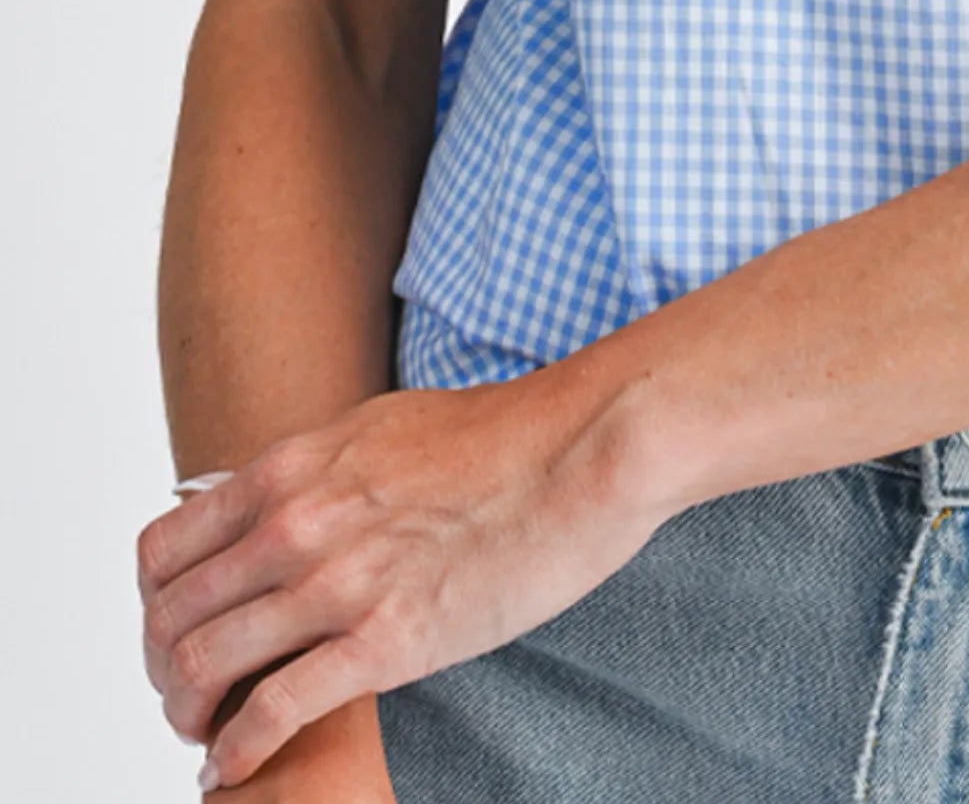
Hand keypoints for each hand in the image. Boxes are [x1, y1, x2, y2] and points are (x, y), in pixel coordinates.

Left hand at [139, 362, 662, 790]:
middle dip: (165, 670)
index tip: (180, 630)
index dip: (156, 605)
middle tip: (192, 697)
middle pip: (170, 618)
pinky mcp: (389, 639)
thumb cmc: (505, 433)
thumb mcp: (383, 425)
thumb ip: (317, 469)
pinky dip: (237, 753)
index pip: (163, 551)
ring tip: (209, 736)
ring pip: (201, 667)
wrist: (586, 446)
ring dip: (189, 715)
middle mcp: (297, 523)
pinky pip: (272, 713)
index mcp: (293, 468)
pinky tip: (235, 769)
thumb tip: (271, 501)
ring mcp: (339, 582)